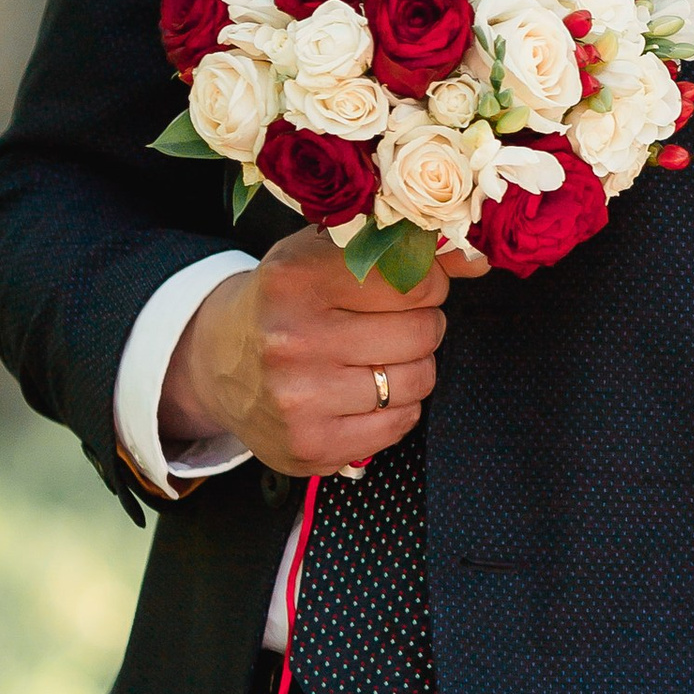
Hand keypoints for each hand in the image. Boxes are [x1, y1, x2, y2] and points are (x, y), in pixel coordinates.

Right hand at [161, 227, 449, 477]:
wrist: (218, 360)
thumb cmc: (285, 298)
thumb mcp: (327, 252)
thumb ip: (401, 247)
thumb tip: (476, 259)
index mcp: (297, 279)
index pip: (415, 280)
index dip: (428, 281)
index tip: (410, 284)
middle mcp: (293, 341)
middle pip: (422, 331)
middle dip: (422, 323)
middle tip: (393, 322)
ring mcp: (300, 399)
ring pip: (417, 380)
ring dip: (411, 366)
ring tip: (378, 355)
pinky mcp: (309, 446)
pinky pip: (398, 425)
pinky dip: (397, 407)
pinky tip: (366, 391)